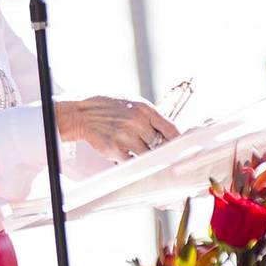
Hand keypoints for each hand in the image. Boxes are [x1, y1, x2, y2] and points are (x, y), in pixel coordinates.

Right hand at [55, 95, 180, 161]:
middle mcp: (137, 122)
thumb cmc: (110, 107)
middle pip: (160, 145)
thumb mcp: (133, 104)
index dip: (178, 141)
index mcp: (145, 109)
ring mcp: (126, 137)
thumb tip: (170, 134)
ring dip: (145, 157)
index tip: (182, 148)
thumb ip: (150, 117)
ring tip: (138, 152)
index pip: (171, 129)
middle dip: (159, 149)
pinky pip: (132, 162)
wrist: (82, 113)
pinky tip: (127, 155)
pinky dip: (132, 162)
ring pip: (147, 155)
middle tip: (159, 153)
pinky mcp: (115, 149)